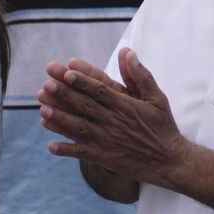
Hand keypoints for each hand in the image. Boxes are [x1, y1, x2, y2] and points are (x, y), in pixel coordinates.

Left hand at [37, 49, 186, 187]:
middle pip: (85, 105)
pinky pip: (82, 153)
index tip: (67, 70)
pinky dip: (66, 149)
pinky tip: (50, 146)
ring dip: (60, 119)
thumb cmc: (163, 126)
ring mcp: (107, 140)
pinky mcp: (105, 157)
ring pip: (80, 128)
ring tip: (42, 109)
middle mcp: (113, 121)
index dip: (82, 80)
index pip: (100, 89)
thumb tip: (128, 52)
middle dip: (64, 94)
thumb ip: (140, 75)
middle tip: (46, 84)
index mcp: (125, 105)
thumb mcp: (156, 97)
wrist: (170, 161)